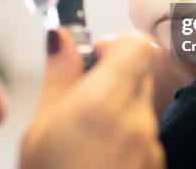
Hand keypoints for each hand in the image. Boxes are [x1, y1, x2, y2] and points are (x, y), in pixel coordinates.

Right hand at [20, 29, 164, 168]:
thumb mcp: (39, 130)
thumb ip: (58, 78)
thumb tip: (59, 38)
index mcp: (104, 103)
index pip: (137, 45)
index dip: (117, 42)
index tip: (95, 55)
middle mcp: (137, 121)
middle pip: (142, 71)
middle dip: (116, 74)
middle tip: (86, 94)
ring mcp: (151, 145)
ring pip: (142, 104)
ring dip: (120, 106)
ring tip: (88, 132)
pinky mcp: (156, 163)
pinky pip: (146, 134)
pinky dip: (127, 135)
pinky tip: (100, 152)